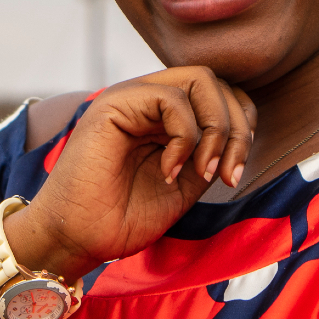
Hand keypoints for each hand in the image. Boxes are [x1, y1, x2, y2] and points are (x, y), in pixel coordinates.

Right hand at [9, 67, 254, 281]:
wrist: (76, 239)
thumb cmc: (121, 218)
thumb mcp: (184, 184)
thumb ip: (208, 154)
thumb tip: (240, 136)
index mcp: (164, 118)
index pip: (221, 95)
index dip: (241, 127)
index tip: (233, 173)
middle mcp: (148, 100)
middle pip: (216, 83)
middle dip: (237, 128)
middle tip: (227, 174)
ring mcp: (131, 97)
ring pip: (201, 80)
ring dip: (216, 130)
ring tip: (203, 172)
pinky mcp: (115, 104)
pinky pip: (172, 99)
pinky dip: (184, 138)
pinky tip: (169, 171)